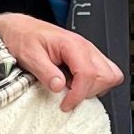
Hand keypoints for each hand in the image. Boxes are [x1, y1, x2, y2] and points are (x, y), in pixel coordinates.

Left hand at [0, 17, 122, 112]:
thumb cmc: (25, 38)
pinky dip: (95, 84)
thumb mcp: (29, 56)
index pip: (88, 73)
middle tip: (69, 97)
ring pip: (111, 74)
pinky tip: (76, 84)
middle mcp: (85, 47)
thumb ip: (45, 72)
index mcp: (72, 44)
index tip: (66, 104)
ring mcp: (89, 52)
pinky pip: (105, 73)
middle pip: (106, 75)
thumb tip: (59, 87)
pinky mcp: (88, 57)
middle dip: (89, 92)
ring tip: (74, 90)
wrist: (22, 29)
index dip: (78, 94)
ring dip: (95, 88)